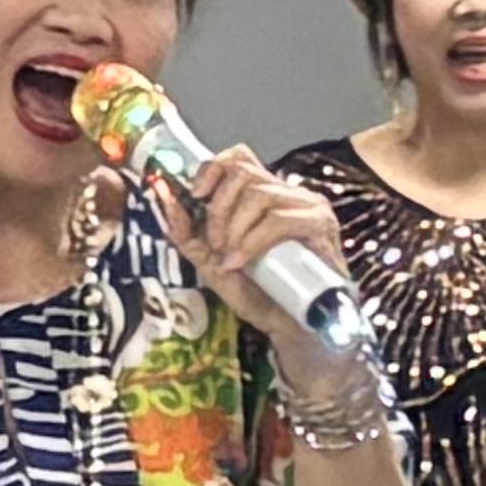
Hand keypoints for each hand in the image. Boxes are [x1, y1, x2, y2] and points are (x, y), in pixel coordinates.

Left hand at [170, 146, 349, 348]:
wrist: (293, 328)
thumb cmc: (260, 295)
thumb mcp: (211, 263)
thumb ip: (187, 233)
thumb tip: (164, 198)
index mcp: (263, 196)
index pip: (239, 157)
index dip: (212, 168)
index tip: (196, 195)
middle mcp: (287, 194)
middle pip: (243, 172)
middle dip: (217, 209)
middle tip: (215, 243)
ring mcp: (307, 206)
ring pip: (258, 194)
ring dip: (233, 227)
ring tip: (230, 257)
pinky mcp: (320, 224)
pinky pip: (278, 219)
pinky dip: (252, 241)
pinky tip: (240, 262)